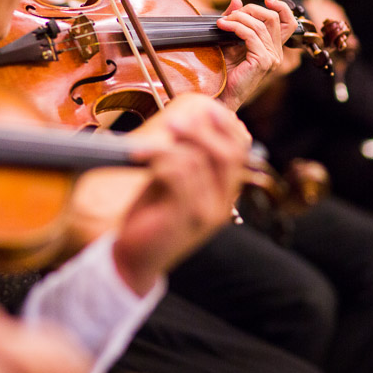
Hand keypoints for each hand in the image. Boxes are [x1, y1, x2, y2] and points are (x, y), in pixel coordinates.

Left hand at [112, 94, 249, 294]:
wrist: (133, 262)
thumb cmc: (151, 217)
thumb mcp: (172, 183)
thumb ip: (186, 159)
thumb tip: (189, 119)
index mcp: (223, 194)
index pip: (239, 151)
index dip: (224, 126)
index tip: (201, 110)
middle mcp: (222, 204)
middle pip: (228, 154)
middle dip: (201, 131)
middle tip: (173, 122)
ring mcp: (207, 213)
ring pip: (198, 161)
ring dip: (166, 147)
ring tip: (141, 150)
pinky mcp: (186, 218)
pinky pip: (179, 175)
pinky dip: (158, 160)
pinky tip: (139, 160)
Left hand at [215, 0, 296, 110]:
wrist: (221, 94)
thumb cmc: (225, 71)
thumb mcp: (230, 40)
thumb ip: (235, 21)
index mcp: (273, 48)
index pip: (288, 22)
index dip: (281, 7)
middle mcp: (276, 52)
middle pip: (273, 18)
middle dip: (251, 10)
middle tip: (232, 13)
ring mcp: (271, 58)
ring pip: (260, 25)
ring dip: (238, 18)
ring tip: (222, 21)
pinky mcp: (263, 61)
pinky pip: (250, 35)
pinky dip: (235, 27)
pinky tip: (223, 26)